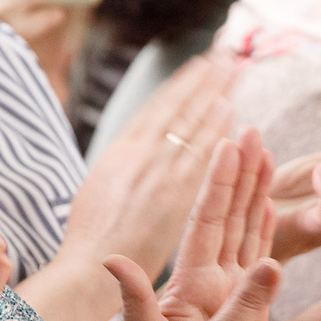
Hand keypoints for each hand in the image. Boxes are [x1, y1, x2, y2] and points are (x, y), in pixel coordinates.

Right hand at [61, 54, 237, 280]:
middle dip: (201, 81)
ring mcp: (154, 172)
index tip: (197, 66)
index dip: (179, 86)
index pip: (156, 109)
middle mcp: (136, 155)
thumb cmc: (89, 239)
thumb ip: (121, 167)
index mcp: (118, 152)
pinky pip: (197, 155)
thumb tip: (132, 150)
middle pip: (176, 108)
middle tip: (224, 55)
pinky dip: (213, 130)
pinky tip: (230, 110)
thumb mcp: (96, 189)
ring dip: (212, 94)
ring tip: (233, 71)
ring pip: (188, 124)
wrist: (87, 266)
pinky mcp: (172, 194)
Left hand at [99, 129, 277, 320]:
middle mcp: (208, 281)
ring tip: (265, 153)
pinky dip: (263, 231)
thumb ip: (132, 297)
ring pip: (243, 232)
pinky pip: (254, 259)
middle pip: (229, 217)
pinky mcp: (238, 309)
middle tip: (253, 132)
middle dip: (242, 174)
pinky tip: (270, 206)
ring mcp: (224, 293)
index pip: (207, 222)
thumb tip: (112, 260)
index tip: (228, 143)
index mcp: (190, 283)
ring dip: (254, 193)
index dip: (218, 183)